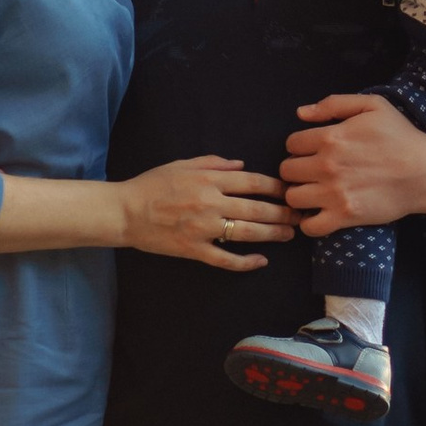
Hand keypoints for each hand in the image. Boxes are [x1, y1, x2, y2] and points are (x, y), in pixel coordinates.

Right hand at [118, 156, 294, 271]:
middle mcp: (210, 203)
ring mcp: (203, 229)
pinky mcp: (194, 250)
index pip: (252, 182)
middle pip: (256, 208)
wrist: (125, 211)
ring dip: (272, 234)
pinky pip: (226, 259)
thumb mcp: (183, 164)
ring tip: (290, 234)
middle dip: (283, 212)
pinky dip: (246, 262)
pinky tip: (261, 261)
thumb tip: (243, 165)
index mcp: (208, 180)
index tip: (291, 190)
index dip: (276, 187)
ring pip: (247, 233)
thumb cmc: (153, 184)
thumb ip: (214, 163)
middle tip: (300, 215)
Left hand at [279, 91, 425, 237]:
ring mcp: (334, 193)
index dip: (300, 148)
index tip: (313, 152)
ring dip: (301, 195)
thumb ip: (334, 104)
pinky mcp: (344, 216)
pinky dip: (310, 223)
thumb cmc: (401, 137)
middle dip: (297, 171)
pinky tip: (321, 214)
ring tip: (315, 193)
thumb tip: (301, 112)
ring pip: (293, 198)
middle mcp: (326, 165)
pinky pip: (310, 226)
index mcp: (330, 137)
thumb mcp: (372, 105)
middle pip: (287, 171)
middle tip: (313, 173)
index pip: (291, 144)